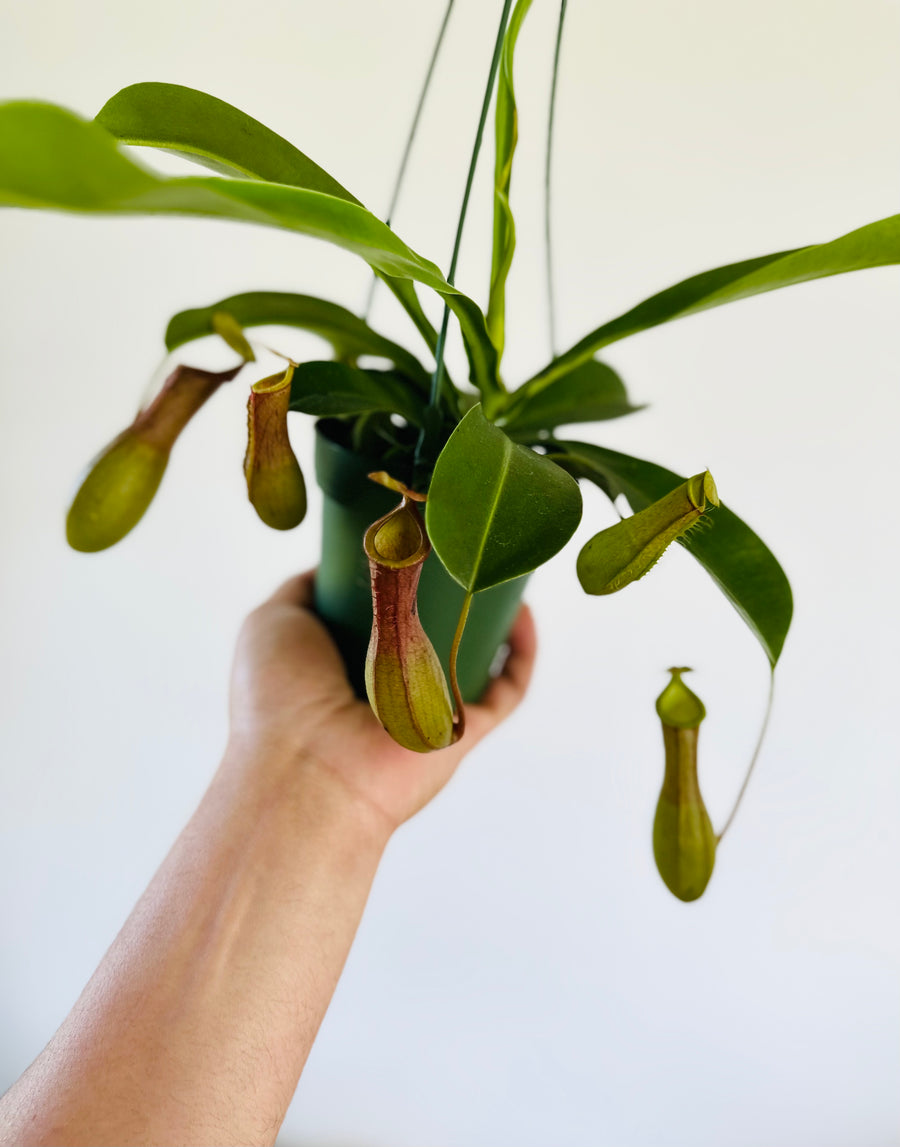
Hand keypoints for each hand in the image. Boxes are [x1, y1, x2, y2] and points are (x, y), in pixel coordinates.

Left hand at [227, 571, 535, 834]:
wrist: (305, 767)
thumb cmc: (277, 696)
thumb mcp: (274, 621)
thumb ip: (302, 590)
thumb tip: (334, 565)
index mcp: (347, 662)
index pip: (384, 615)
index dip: (403, 576)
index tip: (420, 534)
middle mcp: (392, 686)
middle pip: (435, 630)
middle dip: (454, 589)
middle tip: (468, 544)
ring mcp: (429, 709)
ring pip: (476, 657)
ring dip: (496, 617)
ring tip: (502, 568)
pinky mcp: (465, 730)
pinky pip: (508, 689)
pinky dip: (522, 651)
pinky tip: (522, 610)